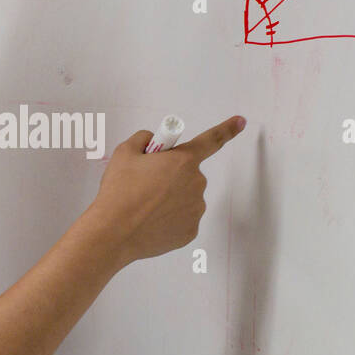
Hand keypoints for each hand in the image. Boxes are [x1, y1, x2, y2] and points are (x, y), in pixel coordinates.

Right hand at [87, 115, 244, 266]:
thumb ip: (144, 139)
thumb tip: (153, 142)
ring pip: (185, 197)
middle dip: (171, 175)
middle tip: (146, 184)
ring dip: (170, 198)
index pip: (211, 139)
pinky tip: (150, 221)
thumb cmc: (119, 192)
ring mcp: (195, 209)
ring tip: (144, 206)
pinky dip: (169, 218)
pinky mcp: (190, 231)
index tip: (241, 121)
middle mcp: (196, 183)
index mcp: (183, 161)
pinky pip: (183, 218)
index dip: (227, 129)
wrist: (113, 233)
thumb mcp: (125, 153)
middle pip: (188, 173)